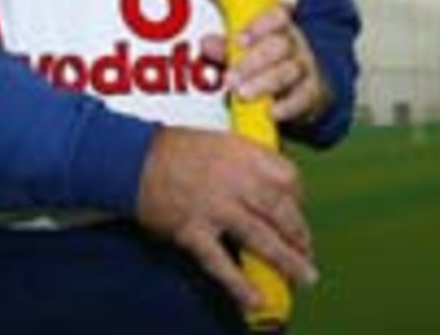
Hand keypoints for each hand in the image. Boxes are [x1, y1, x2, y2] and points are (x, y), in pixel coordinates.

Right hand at [135, 126, 317, 309]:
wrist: (131, 159)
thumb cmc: (173, 148)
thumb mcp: (220, 140)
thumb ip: (247, 160)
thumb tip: (269, 183)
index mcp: (245, 154)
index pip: (289, 177)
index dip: (299, 198)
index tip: (299, 210)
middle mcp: (236, 180)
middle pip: (282, 212)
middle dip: (300, 235)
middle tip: (308, 252)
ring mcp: (215, 207)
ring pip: (261, 238)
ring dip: (287, 261)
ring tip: (304, 277)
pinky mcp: (193, 230)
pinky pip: (221, 262)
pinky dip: (239, 284)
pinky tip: (255, 299)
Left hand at [201, 6, 331, 125]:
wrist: (298, 94)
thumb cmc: (267, 68)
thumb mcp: (244, 55)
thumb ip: (225, 49)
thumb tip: (206, 43)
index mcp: (280, 28)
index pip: (277, 16)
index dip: (259, 25)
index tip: (239, 40)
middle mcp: (296, 44)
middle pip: (280, 45)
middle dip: (253, 62)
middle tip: (229, 79)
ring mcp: (306, 68)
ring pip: (290, 70)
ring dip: (264, 83)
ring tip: (242, 94)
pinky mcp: (313, 93)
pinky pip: (304, 97)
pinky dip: (288, 106)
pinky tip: (271, 112)